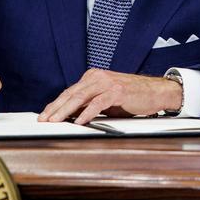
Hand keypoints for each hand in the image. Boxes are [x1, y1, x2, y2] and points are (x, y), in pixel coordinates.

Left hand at [38, 69, 181, 124]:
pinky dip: (87, 113)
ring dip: (65, 111)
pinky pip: (98, 103)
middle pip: (71, 94)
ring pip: (80, 97)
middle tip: (44, 120)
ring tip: (55, 121)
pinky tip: (79, 122)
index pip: (69, 92)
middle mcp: (97, 77)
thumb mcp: (106, 101)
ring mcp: (107, 83)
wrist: (156, 92)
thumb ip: (89, 105)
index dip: (55, 105)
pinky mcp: (117, 91)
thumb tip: (71, 117)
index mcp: (92, 77)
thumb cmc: (131, 98)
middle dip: (55, 108)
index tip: (44, 116)